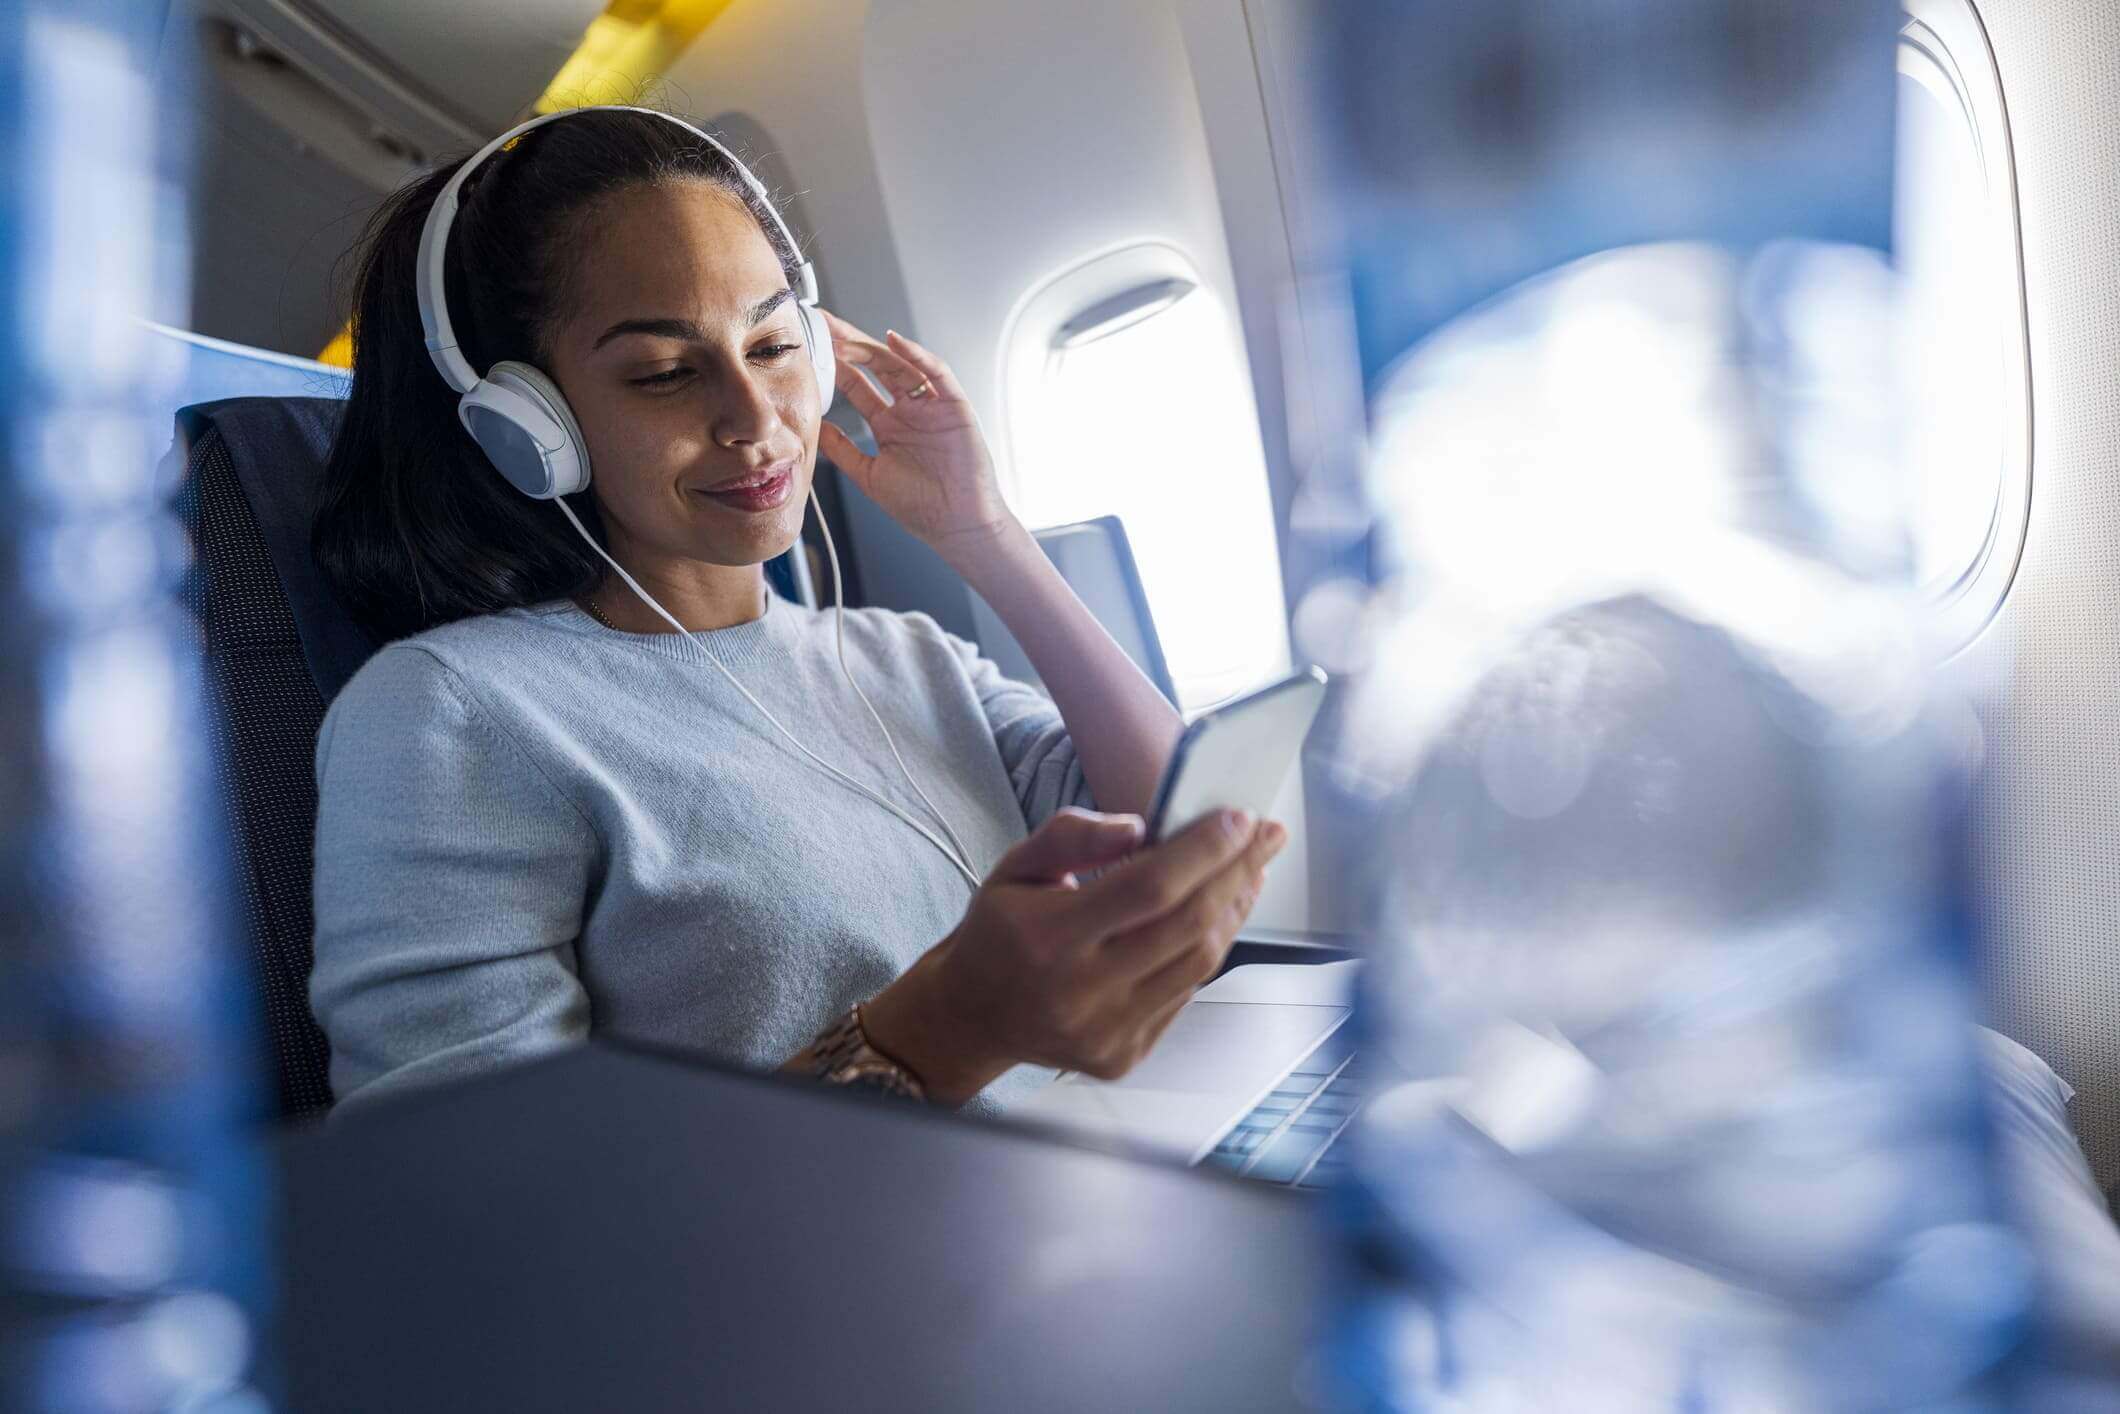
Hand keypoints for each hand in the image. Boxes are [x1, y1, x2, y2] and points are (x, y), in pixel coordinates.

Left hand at [814, 311, 1016, 555]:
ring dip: (873, 348)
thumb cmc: (920, 507)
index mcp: (889, 426)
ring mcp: (932, 406)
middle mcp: (909, 411)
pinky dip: (917, 355)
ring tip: (844, 336)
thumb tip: (813, 427)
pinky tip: (894, 342)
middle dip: (849, 346)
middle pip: (876, 367)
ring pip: (901, 365)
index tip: (811, 350)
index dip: (835, 366)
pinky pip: (937, 373)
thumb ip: (842, 450)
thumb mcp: (868, 475)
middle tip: (823, 328)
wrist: (956, 526)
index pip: (857, 386)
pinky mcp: (955, 406)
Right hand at [863, 806, 1288, 1106]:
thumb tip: (1141, 825)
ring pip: (1199, 963)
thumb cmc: (1000, 932)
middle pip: (1188, 926)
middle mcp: (1080, 993)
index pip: (1148, 887)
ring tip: (1249, 870)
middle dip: (1238, 872)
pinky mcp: (1125, 1055)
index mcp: (1049, 939)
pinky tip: (1218, 913)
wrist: (973, 1016)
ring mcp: (1107, 1032)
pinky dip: (1208, 947)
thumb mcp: (1016, 866)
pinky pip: (1185, 993)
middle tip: (1266, 835)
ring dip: (1234, 909)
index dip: (1203, 850)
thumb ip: (1072, 836)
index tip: (1241, 818)